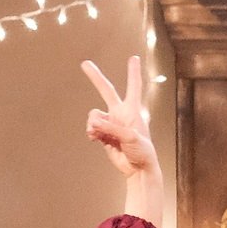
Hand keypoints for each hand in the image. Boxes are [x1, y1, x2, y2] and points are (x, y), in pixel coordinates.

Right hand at [81, 55, 159, 180]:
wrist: (137, 169)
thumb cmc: (142, 152)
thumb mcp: (130, 138)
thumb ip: (111, 128)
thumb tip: (94, 122)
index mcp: (132, 110)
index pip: (134, 87)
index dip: (133, 72)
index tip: (134, 58)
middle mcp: (121, 113)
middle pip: (106, 91)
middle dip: (95, 77)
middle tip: (85, 63)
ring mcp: (111, 123)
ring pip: (94, 115)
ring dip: (92, 123)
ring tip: (97, 134)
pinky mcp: (104, 134)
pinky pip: (92, 127)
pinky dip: (91, 132)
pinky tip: (94, 139)